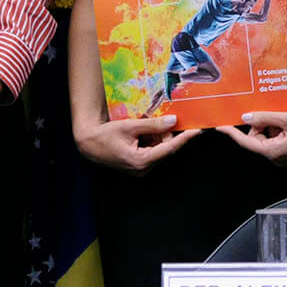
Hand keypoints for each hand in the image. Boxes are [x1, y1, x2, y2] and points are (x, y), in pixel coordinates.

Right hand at [75, 114, 195, 172]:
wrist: (88, 145)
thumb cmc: (105, 136)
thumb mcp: (129, 126)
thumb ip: (152, 124)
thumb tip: (173, 121)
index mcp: (142, 162)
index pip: (170, 148)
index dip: (185, 138)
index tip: (197, 130)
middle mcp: (144, 169)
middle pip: (165, 148)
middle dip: (165, 132)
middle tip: (156, 118)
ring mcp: (142, 169)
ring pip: (160, 148)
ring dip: (157, 135)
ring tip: (141, 125)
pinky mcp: (139, 165)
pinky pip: (152, 150)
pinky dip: (151, 139)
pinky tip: (140, 132)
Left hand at [217, 110, 286, 165]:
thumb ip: (265, 118)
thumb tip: (246, 117)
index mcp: (272, 152)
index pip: (246, 141)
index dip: (232, 133)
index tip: (220, 126)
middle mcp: (276, 157)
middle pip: (257, 137)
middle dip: (262, 123)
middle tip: (275, 113)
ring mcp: (284, 156)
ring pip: (268, 136)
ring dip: (273, 124)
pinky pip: (278, 138)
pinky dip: (281, 128)